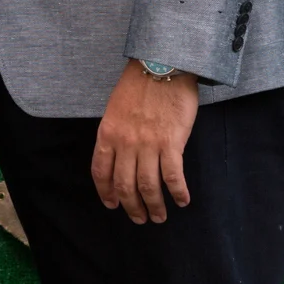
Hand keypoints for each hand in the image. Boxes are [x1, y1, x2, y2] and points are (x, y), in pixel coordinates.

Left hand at [91, 59, 198, 223]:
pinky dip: (178, 193)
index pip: (101, 172)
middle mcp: (125, 143)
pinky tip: (182, 201)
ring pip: (148, 187)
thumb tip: (120, 155)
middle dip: (131, 207)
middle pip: (125, 185)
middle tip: (140, 218)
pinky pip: (173, 177)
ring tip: (159, 217)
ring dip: (154, 206)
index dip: (106, 193)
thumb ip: (116, 132)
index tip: (112, 205)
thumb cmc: (139, 83)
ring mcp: (148, 145)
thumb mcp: (115, 107)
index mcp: (108, 133)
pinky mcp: (171, 143)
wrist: (162, 65)